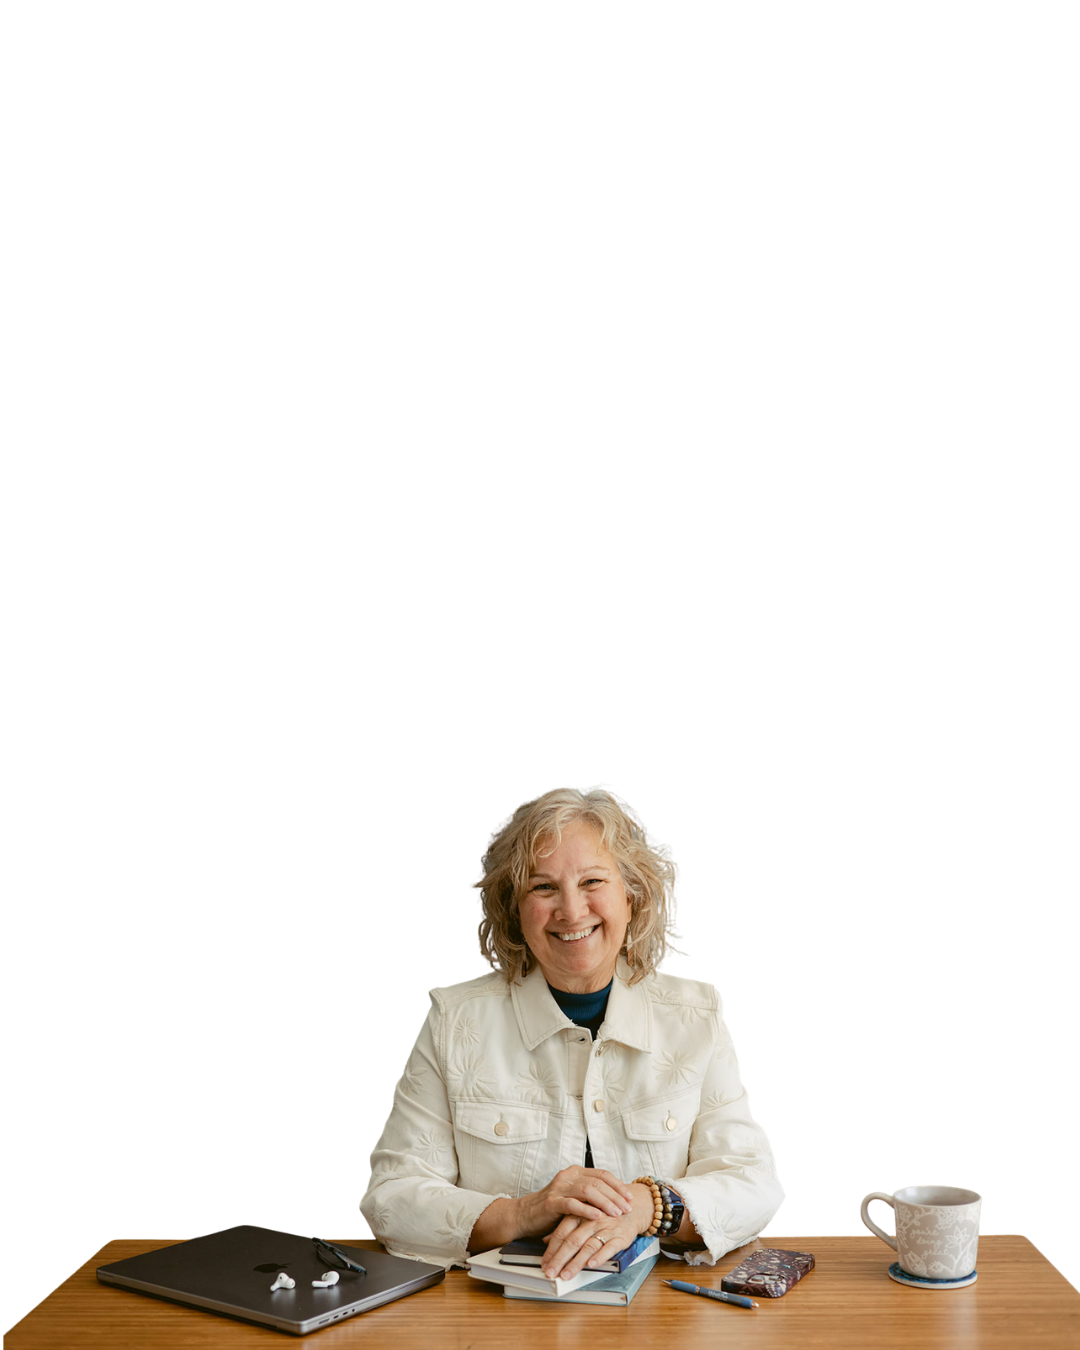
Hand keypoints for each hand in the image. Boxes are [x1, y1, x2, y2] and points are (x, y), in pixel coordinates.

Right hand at [516, 1167, 636, 1238]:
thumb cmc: (553, 1209)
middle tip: (628, 1208)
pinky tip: (598, 1216)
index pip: (602, 1174)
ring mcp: (559, 1188)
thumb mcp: (574, 1198)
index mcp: (575, 1172)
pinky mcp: (551, 1202)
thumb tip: (617, 1199)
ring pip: (588, 1190)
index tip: (630, 1197)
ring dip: (605, 1202)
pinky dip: (587, 1210)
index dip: (618, 1185)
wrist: (526, 1215)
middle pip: (598, 1181)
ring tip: (617, 1213)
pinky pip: (572, 1204)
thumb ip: (590, 1194)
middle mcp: (568, 1176)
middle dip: (615, 1195)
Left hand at [540, 1183, 651, 1281]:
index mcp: (580, 1214)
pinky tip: (591, 1265)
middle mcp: (591, 1221)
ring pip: (588, 1246)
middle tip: (550, 1273)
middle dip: (560, 1259)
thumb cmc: (604, 1213)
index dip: (552, 1249)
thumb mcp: (583, 1216)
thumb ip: (565, 1228)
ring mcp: (606, 1228)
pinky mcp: (620, 1236)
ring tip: (566, 1275)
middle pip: (572, 1241)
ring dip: (576, 1262)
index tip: (544, 1264)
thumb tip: (545, 1240)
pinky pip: (609, 1247)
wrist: (633, 1207)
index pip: (562, 1233)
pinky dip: (600, 1256)